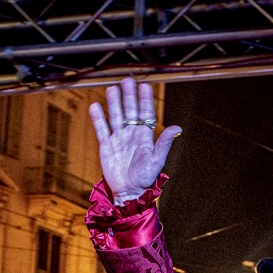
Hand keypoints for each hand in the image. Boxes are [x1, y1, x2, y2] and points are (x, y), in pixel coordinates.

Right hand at [89, 77, 182, 203]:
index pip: (145, 114)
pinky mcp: (106, 146)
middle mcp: (131, 134)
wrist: (129, 193)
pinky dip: (98, 118)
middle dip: (129, 95)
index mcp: (145, 137)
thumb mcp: (156, 160)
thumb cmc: (145, 179)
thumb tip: (177, 127)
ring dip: (114, 103)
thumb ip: (164, 143)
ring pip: (115, 116)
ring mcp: (118, 139)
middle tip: (127, 80)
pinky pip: (102, 129)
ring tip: (112, 88)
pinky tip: (96, 106)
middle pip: (130, 111)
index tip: (144, 86)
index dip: (145, 100)